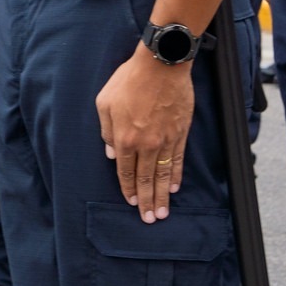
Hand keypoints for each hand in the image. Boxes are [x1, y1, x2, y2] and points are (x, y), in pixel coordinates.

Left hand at [96, 46, 194, 222]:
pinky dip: (175, 176)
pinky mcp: (180, 133)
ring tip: (162, 212)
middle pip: (145, 179)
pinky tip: (174, 188)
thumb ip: (106, 130)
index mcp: (124, 138)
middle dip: (146, 201)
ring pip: (163, 175)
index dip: (128, 188)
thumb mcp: (104, 102)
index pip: (125, 171)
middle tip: (148, 219)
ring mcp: (165, 140)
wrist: (161, 65)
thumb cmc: (129, 80)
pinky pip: (177, 160)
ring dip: (162, 196)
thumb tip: (109, 152)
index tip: (131, 202)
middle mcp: (146, 144)